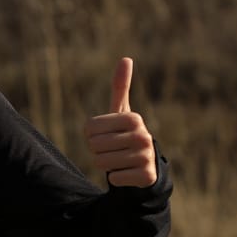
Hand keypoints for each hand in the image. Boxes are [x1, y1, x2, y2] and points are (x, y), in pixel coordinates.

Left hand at [85, 57, 157, 187]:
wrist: (145, 165)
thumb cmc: (126, 134)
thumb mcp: (121, 111)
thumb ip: (120, 86)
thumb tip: (126, 58)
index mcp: (134, 118)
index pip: (89, 128)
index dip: (91, 135)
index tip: (106, 136)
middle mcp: (143, 135)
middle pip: (95, 146)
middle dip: (98, 151)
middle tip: (112, 150)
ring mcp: (146, 156)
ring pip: (103, 163)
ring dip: (106, 165)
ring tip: (119, 160)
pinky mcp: (145, 176)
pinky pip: (114, 179)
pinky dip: (116, 178)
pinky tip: (127, 173)